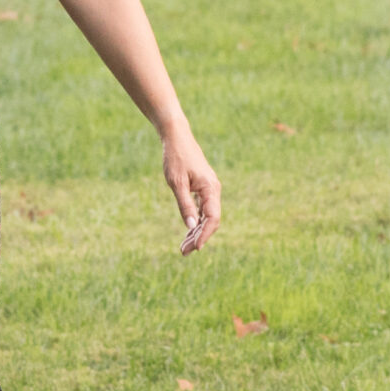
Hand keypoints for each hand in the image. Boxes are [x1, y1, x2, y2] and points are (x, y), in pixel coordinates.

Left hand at [163, 127, 220, 252]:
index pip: (212, 218)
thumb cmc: (175, 158)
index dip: (204, 235)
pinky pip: (202, 209)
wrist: (177, 138)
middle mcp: (214, 190)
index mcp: (211, 189)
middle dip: (198, 237)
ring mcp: (209, 190)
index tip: (195, 248)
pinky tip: (188, 232)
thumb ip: (185, 204)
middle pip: (210, 220)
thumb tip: (191, 226)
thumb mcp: (176, 183)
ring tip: (183, 247)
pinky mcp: (203, 188)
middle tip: (183, 252)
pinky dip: (195, 221)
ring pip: (206, 216)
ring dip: (196, 232)